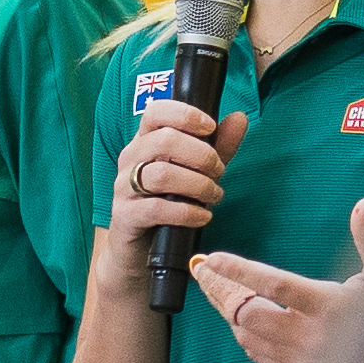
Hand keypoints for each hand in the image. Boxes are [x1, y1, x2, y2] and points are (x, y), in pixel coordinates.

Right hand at [100, 102, 246, 283]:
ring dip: (198, 185)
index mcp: (145, 141)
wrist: (140, 250)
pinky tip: (202, 216)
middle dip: (201, 155)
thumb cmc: (169, 203)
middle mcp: (130, 159)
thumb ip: (218, 146)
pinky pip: (156, 209)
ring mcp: (124, 187)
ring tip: (214, 195)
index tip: (211, 127)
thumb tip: (239, 118)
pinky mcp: (125, 215)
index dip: (185, 114)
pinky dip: (187, 212)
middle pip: (164, 141)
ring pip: (161, 175)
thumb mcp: (197, 171)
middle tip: (219, 172)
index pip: (156, 111)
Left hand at [187, 199, 363, 362]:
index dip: (238, 270)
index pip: (274, 285)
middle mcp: (314, 337)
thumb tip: (363, 205)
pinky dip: (246, 338)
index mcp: (331, 305)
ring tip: (217, 291)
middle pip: (248, 315)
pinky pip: (262, 359)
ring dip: (230, 314)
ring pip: (249, 338)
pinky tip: (243, 322)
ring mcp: (307, 362)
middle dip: (220, 292)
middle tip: (204, 271)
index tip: (212, 258)